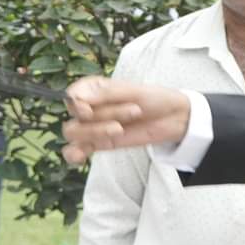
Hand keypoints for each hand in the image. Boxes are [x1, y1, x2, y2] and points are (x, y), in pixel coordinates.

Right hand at [61, 78, 190, 164]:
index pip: (72, 95)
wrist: (172, 119)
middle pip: (75, 117)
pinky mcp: (99, 143)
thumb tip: (77, 98)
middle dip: (100, 117)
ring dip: (96, 132)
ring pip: (74, 133)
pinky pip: (76, 150)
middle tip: (132, 112)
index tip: (87, 111)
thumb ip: (105, 95)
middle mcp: (90, 107)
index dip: (75, 104)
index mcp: (94, 88)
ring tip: (121, 129)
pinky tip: (80, 156)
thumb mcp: (132, 91)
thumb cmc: (153, 99)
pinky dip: (74, 154)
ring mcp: (93, 126)